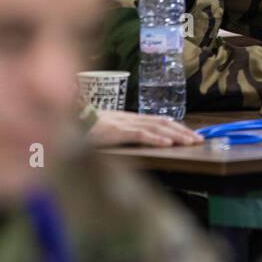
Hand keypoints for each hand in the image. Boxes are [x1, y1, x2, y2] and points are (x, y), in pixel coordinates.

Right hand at [86, 110, 202, 147]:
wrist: (61, 123)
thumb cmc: (80, 130)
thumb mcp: (104, 133)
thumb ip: (121, 135)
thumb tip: (140, 140)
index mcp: (128, 119)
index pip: (158, 121)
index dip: (176, 127)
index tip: (191, 135)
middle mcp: (128, 118)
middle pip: (162, 122)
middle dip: (183, 131)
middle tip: (200, 140)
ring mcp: (122, 123)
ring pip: (155, 127)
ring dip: (176, 134)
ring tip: (190, 142)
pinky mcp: (114, 131)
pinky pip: (139, 134)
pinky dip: (155, 138)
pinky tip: (168, 143)